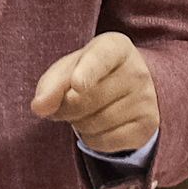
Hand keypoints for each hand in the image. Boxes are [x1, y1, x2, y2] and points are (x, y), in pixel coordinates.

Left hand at [31, 34, 157, 152]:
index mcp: (116, 47)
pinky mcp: (147, 126)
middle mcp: (137, 71)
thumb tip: (39, 107)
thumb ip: (49, 85)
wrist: (126, 90)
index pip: (100, 59)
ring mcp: (147, 100)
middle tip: (69, 101)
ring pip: (93, 124)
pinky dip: (91, 139)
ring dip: (78, 123)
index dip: (86, 72)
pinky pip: (103, 141)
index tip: (76, 85)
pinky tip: (99, 124)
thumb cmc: (89, 73)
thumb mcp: (68, 70)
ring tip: (87, 110)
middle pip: (85, 100)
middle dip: (65, 107)